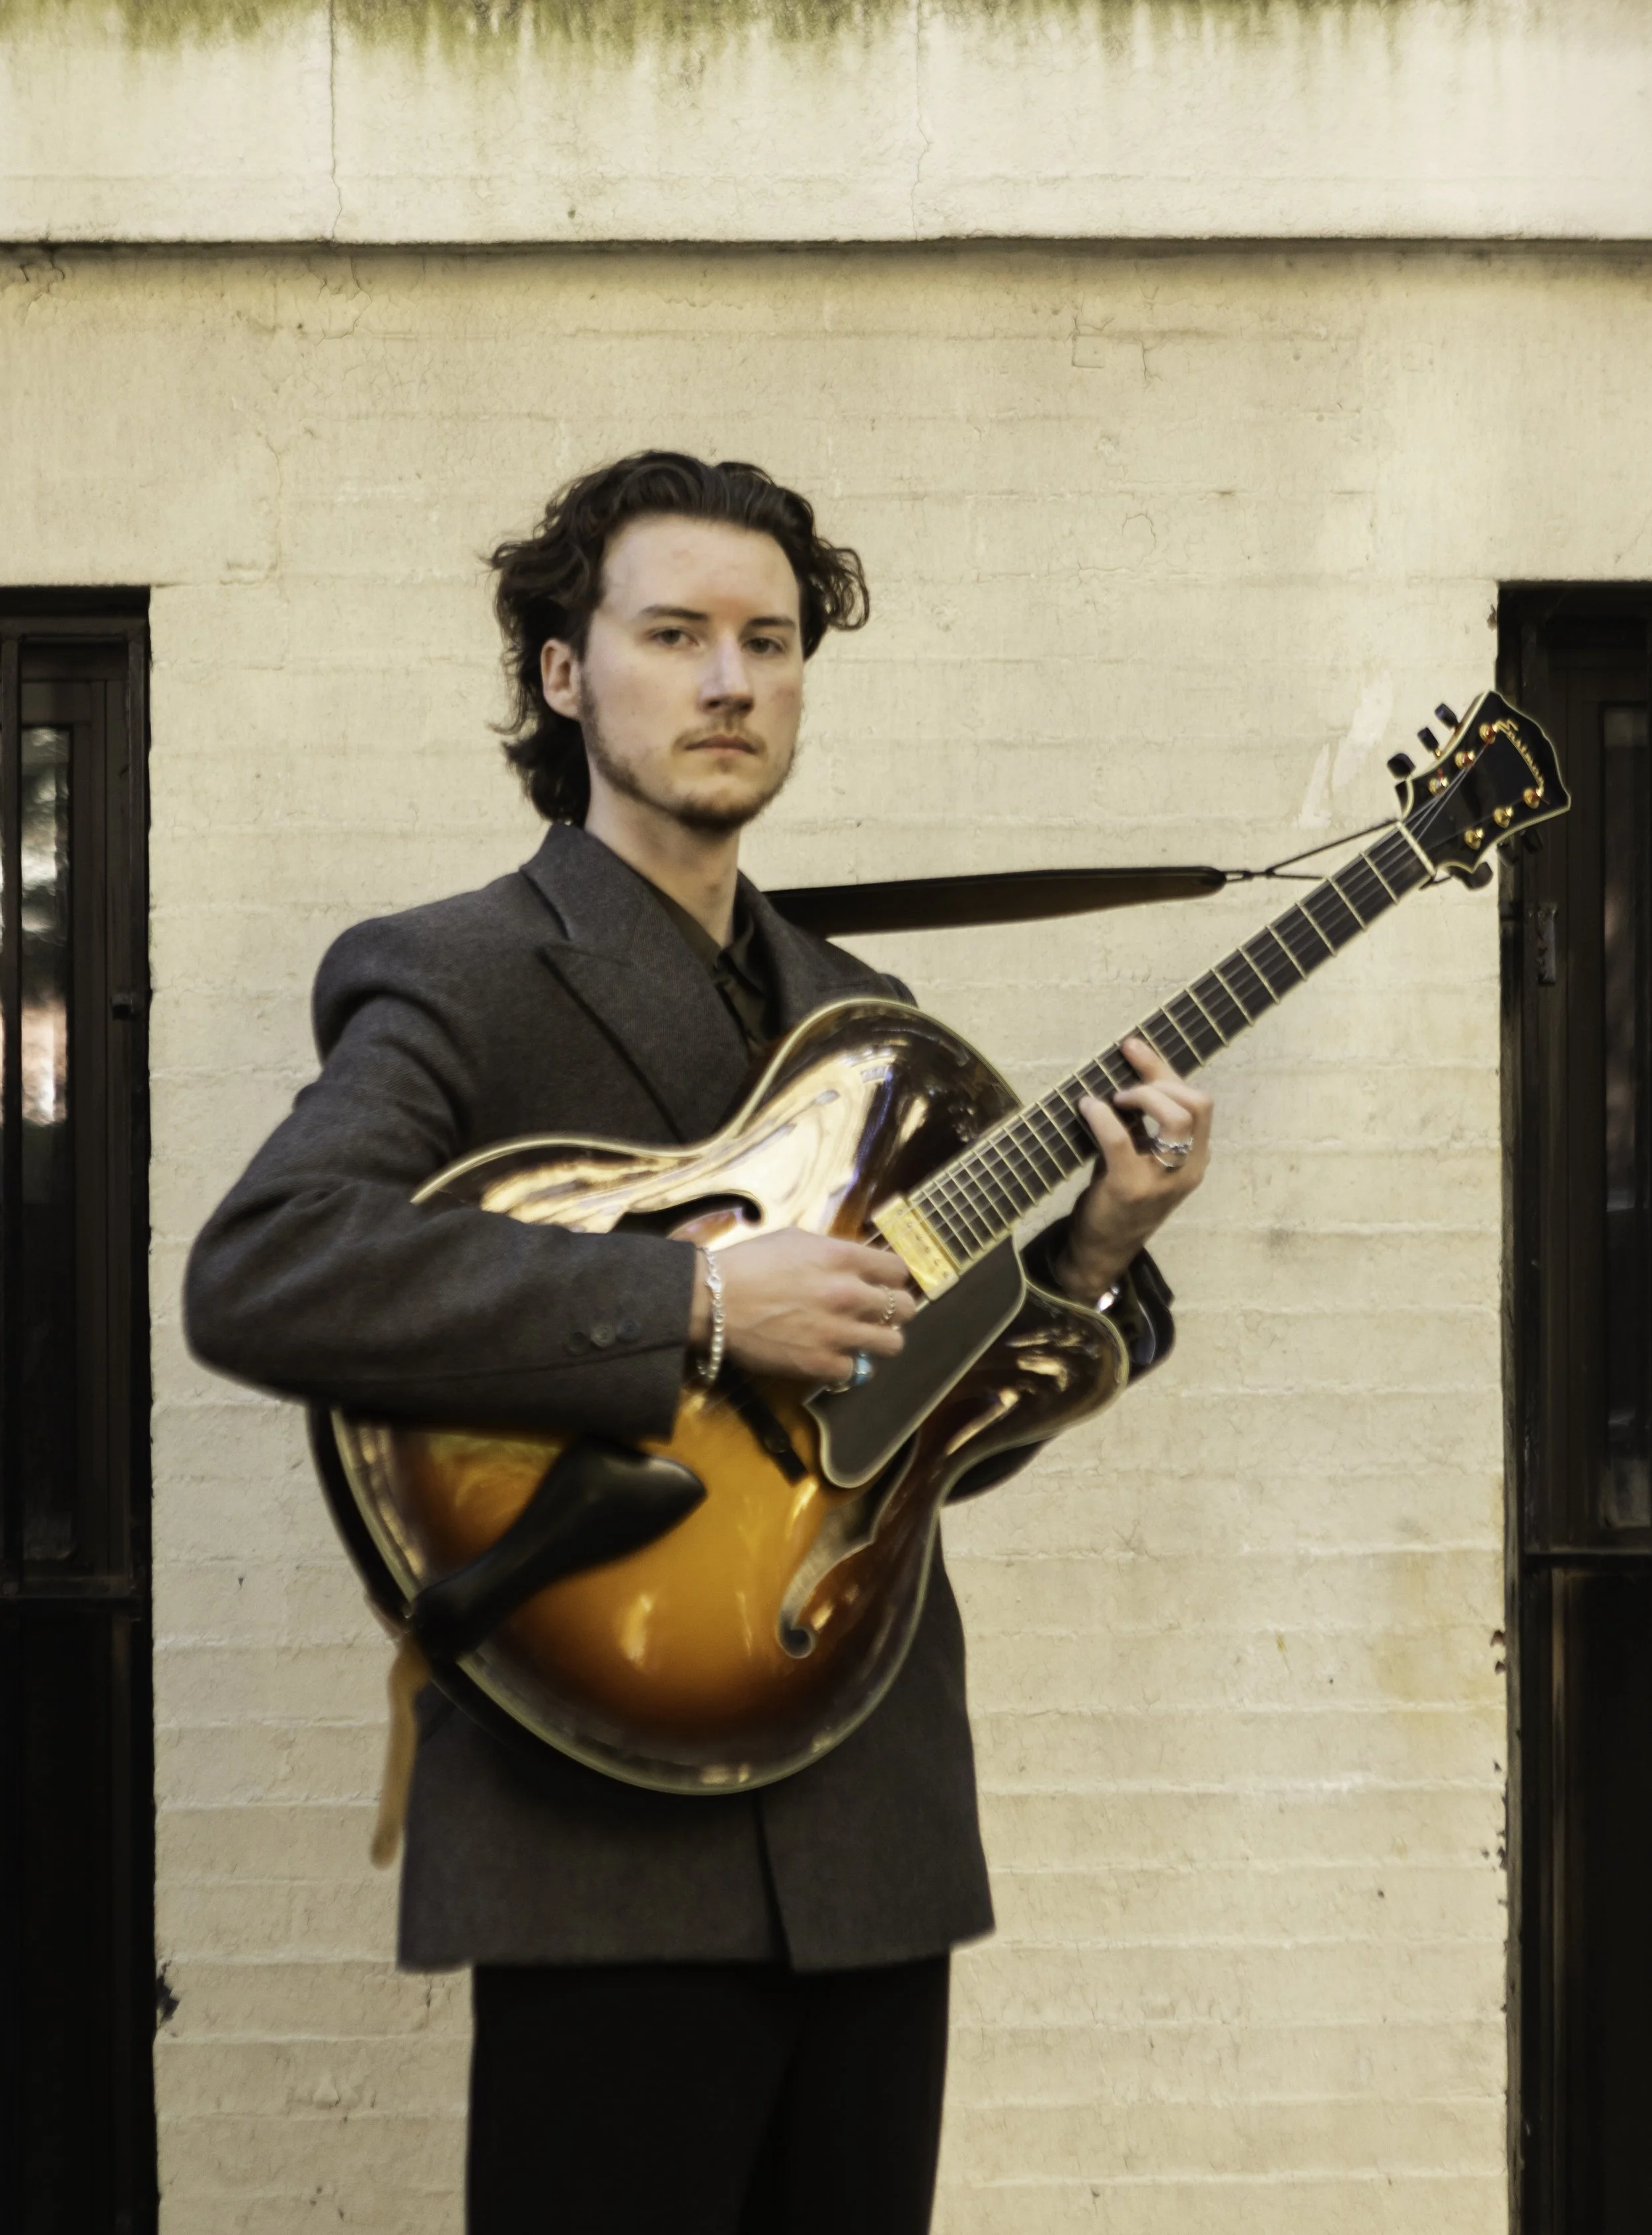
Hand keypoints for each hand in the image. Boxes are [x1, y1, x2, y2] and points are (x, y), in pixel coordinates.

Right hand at [688, 1229, 913, 1385]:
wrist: (714, 1300)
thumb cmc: (749, 1264)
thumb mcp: (796, 1240)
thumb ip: (834, 1251)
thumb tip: (857, 1262)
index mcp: (843, 1258)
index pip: (898, 1270)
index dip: (893, 1279)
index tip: (882, 1285)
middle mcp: (849, 1294)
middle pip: (906, 1308)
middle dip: (894, 1311)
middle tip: (877, 1314)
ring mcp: (838, 1331)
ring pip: (893, 1344)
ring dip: (879, 1341)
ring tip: (861, 1339)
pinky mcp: (820, 1363)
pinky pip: (855, 1371)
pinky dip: (844, 1366)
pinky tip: (829, 1356)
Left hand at [1053, 1035, 1212, 1299]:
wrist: (1102, 1250)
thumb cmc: (1118, 1197)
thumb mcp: (1142, 1156)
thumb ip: (1145, 1123)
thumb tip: (1128, 1072)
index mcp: (1196, 1159)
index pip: (1199, 1103)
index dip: (1166, 1070)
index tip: (1134, 1048)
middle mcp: (1188, 1169)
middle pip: (1196, 1105)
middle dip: (1159, 1082)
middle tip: (1124, 1088)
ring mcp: (1164, 1181)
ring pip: (1177, 1119)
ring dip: (1143, 1097)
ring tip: (1115, 1100)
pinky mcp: (1131, 1189)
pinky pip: (1123, 1141)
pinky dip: (1103, 1117)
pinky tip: (1088, 1108)